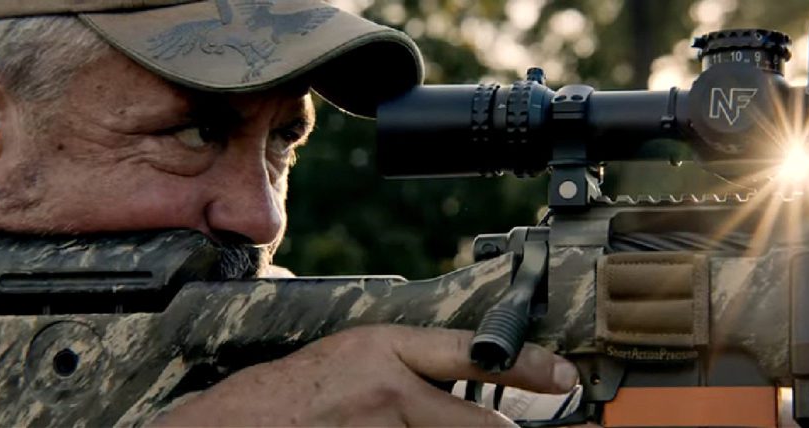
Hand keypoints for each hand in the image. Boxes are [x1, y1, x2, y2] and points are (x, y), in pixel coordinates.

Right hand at [153, 325, 578, 425]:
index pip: (472, 351)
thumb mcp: (357, 356)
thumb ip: (411, 364)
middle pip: (480, 422)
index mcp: (384, 349)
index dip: (527, 366)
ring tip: (441, 425)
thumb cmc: (296, 389)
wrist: (245, 423)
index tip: (562, 375)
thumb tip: (464, 377)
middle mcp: (390, 391)